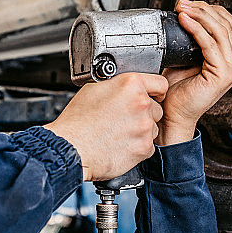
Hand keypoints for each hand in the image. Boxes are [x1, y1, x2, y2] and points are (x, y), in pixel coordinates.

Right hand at [44, 73, 168, 180]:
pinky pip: (148, 145)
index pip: (160, 84)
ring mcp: (144, 127)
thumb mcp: (94, 89)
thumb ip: (117, 85)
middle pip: (156, 108)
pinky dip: (137, 146)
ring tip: (119, 132)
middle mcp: (141, 104)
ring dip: (141, 130)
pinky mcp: (144, 147)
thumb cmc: (77, 121)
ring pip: (152, 127)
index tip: (151, 96)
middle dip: (144, 113)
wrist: (71, 148)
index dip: (154, 91)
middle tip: (124, 118)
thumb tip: (125, 87)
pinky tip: (120, 143)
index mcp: (130, 84)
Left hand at [155, 0, 231, 145]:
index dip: (211, 11)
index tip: (190, 5)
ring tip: (183, 9)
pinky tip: (185, 21)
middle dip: (205, 9)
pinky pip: (211, 44)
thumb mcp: (184, 59)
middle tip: (184, 4)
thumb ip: (190, 41)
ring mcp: (231, 71)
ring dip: (201, 16)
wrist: (171, 114)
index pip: (228, 25)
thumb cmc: (175, 92)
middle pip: (228, 25)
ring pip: (221, 31)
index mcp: (228, 60)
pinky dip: (197, 29)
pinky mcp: (222, 76)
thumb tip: (185, 16)